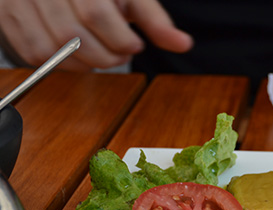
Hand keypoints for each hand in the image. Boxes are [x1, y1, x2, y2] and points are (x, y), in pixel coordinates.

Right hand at [0, 0, 192, 69]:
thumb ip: (154, 20)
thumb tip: (184, 44)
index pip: (95, 12)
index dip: (118, 39)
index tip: (133, 45)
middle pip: (71, 35)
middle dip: (104, 55)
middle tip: (119, 52)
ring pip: (50, 48)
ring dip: (82, 63)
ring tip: (99, 53)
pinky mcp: (8, 14)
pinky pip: (31, 51)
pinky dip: (58, 63)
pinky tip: (76, 55)